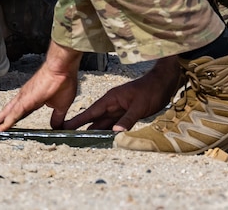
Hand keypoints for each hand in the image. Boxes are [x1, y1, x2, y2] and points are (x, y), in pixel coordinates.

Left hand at [0, 47, 80, 131]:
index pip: (18, 113)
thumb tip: (56, 127)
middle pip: (7, 112)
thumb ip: (57, 117)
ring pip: (6, 113)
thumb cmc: (63, 82)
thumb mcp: (61, 106)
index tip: (3, 125)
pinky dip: (6, 122)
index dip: (10, 120)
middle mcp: (24, 98)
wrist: (62, 68)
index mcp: (32, 100)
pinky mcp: (25, 101)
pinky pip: (13, 114)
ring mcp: (23, 99)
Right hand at [62, 56, 182, 130]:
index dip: (77, 120)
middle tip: (71, 140)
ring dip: (97, 133)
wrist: (163, 83)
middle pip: (95, 120)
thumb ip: (128, 119)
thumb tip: (115, 132)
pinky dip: (110, 132)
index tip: (64, 127)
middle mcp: (112, 105)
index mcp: (110, 99)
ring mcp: (119, 110)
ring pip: (105, 124)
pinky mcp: (127, 114)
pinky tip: (106, 140)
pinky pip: (115, 125)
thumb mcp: (139, 105)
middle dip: (83, 129)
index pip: (90, 112)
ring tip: (85, 143)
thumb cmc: (151, 90)